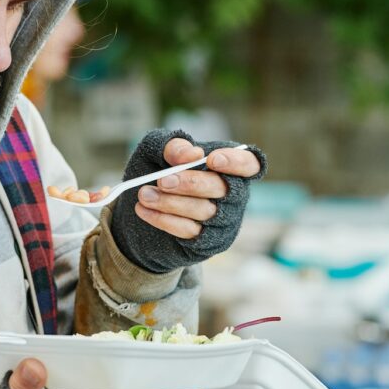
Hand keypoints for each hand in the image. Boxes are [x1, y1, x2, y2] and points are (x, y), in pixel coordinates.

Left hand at [110, 129, 266, 273]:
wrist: (138, 210)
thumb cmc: (155, 172)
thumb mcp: (157, 151)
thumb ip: (173, 146)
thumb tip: (193, 154)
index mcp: (227, 166)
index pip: (250, 164)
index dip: (237, 162)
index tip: (212, 160)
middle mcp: (233, 195)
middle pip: (223, 189)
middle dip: (191, 184)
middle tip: (163, 181)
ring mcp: (223, 221)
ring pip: (205, 211)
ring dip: (171, 203)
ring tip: (145, 194)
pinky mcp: (208, 242)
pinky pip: (190, 231)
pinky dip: (165, 220)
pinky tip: (144, 210)